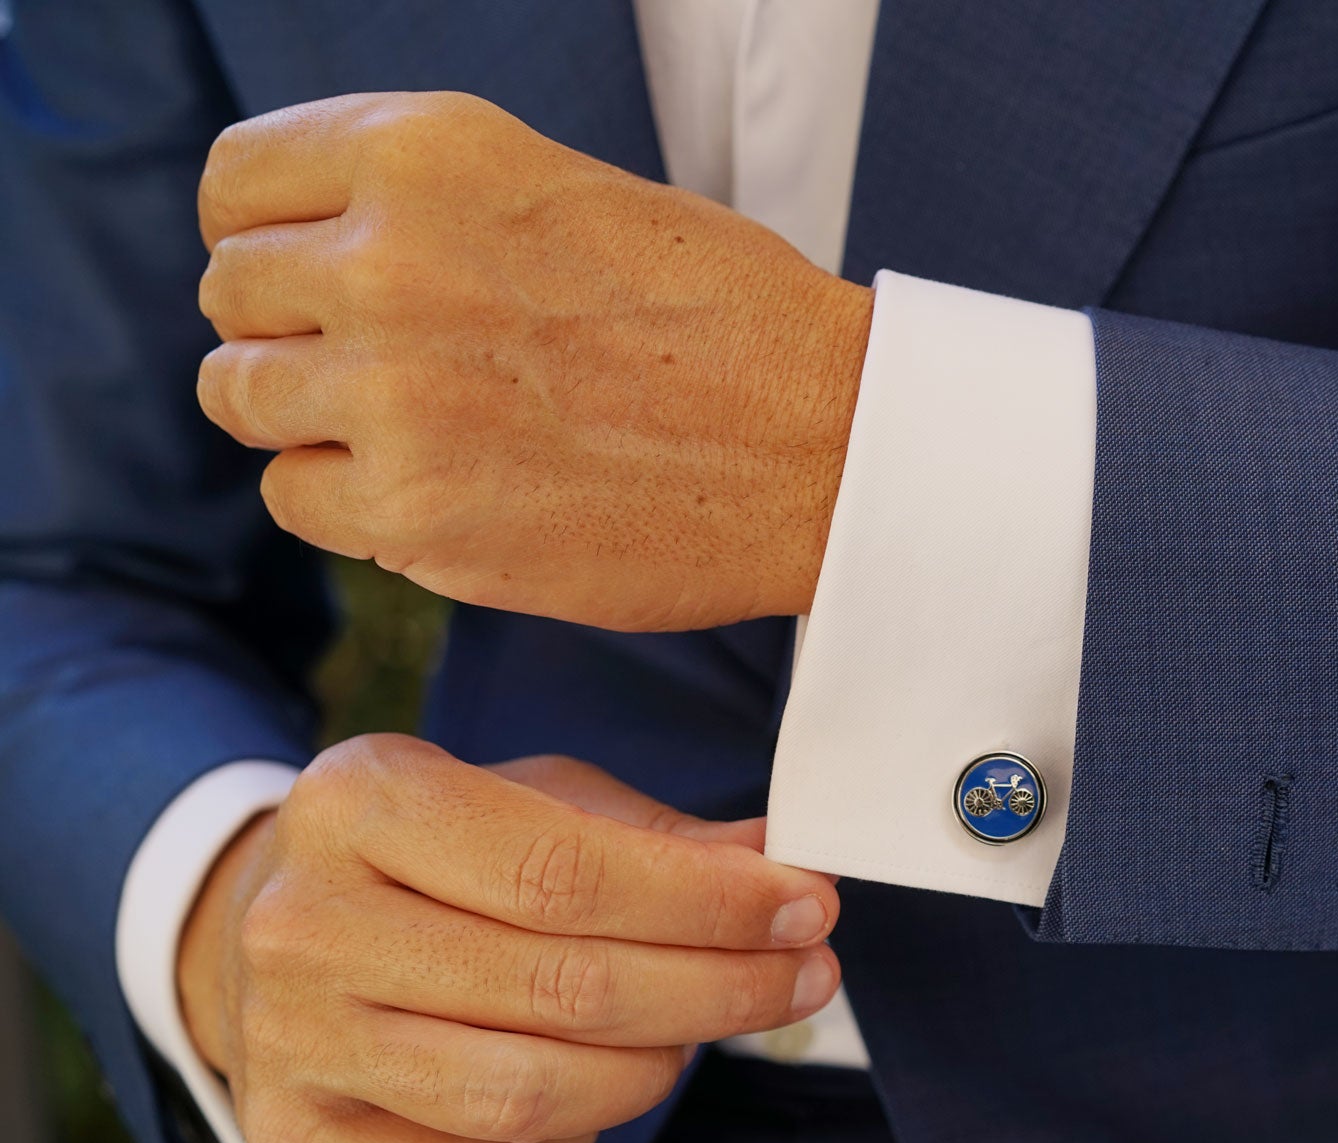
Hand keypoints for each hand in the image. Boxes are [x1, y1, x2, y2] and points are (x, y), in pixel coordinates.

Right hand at [175, 736, 839, 1142]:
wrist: (272, 931)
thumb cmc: (432, 855)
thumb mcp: (531, 800)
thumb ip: (655, 837)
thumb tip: (785, 866)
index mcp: (362, 797)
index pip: (564, 871)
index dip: (707, 901)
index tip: (808, 906)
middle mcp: (307, 920)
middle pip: (562, 987)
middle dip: (718, 987)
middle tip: (805, 975)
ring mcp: (291, 1038)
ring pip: (528, 1091)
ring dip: (655, 1068)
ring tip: (704, 1030)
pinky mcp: (296, 1138)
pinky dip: (575, 1137)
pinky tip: (608, 1086)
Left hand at [194, 92, 873, 631]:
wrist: (825, 445)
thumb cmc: (727, 320)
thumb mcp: (570, 193)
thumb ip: (431, 210)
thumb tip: (320, 259)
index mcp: (428, 154)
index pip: (239, 182)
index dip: (265, 233)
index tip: (304, 274)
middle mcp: (388, 262)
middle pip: (232, 293)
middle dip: (290, 329)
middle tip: (379, 362)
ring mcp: (392, 394)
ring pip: (242, 397)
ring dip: (305, 415)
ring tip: (404, 427)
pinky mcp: (414, 514)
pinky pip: (295, 496)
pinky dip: (345, 499)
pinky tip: (432, 486)